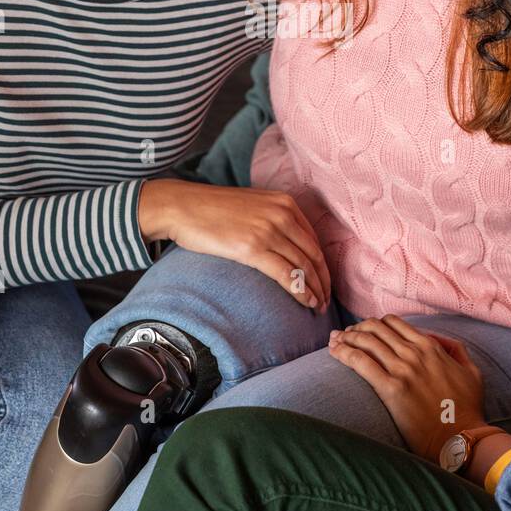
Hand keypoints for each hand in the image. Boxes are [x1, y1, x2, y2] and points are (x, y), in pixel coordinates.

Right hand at [139, 178, 330, 310]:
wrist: (183, 206)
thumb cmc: (213, 209)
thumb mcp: (253, 206)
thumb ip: (273, 219)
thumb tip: (287, 246)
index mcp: (285, 203)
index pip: (314, 239)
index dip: (322, 265)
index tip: (324, 282)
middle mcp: (282, 214)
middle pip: (313, 254)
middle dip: (324, 281)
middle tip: (326, 301)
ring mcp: (269, 230)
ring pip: (304, 266)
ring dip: (315, 290)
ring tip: (318, 307)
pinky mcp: (253, 248)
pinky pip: (287, 274)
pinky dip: (301, 291)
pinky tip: (307, 303)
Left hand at [328, 315, 486, 460]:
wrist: (461, 438)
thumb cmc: (467, 409)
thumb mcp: (471, 372)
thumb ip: (456, 350)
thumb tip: (439, 340)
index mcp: (430, 347)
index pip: (393, 323)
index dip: (373, 324)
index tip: (363, 331)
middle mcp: (414, 353)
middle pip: (374, 329)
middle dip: (355, 328)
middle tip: (343, 335)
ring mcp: (402, 370)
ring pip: (365, 342)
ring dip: (345, 338)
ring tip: (333, 342)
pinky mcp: (391, 389)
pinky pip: (361, 362)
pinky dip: (344, 353)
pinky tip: (334, 352)